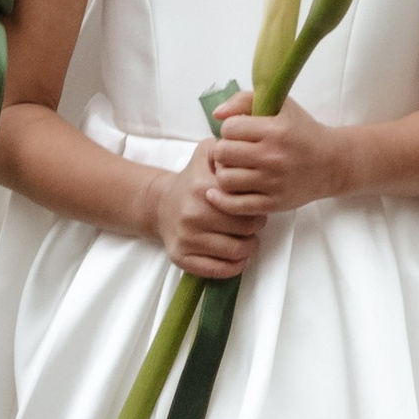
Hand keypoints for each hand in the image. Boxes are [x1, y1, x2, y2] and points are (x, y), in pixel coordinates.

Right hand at [152, 142, 259, 278]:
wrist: (160, 204)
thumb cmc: (191, 180)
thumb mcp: (205, 153)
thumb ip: (227, 147)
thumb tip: (248, 152)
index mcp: (202, 187)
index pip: (245, 201)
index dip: (257, 203)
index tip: (257, 201)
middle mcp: (193, 214)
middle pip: (245, 228)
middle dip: (256, 225)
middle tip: (255, 221)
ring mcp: (186, 239)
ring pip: (235, 251)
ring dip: (249, 247)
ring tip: (249, 238)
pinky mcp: (181, 258)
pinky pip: (217, 271)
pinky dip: (234, 266)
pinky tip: (238, 256)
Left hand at [207, 93, 348, 223]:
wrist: (332, 163)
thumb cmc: (303, 132)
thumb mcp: (282, 106)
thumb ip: (246, 100)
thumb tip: (217, 114)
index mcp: (275, 130)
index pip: (229, 128)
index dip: (230, 128)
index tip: (239, 132)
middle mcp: (273, 156)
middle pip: (223, 153)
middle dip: (223, 150)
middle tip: (233, 151)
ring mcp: (272, 183)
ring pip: (225, 179)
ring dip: (224, 172)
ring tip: (233, 169)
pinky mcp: (272, 203)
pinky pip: (234, 205)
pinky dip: (221, 199)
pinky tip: (219, 191)